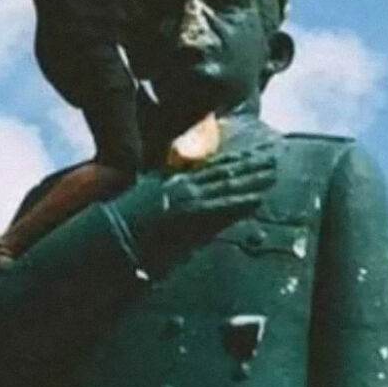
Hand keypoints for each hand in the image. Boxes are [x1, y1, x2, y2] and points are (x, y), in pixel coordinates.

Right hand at [111, 147, 276, 265]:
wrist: (113, 232)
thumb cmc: (124, 219)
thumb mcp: (145, 196)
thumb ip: (164, 189)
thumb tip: (182, 187)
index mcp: (173, 178)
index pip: (211, 166)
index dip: (234, 160)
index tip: (253, 154)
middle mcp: (183, 183)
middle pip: (224, 171)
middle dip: (251, 165)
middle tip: (274, 158)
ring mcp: (188, 198)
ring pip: (227, 184)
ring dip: (253, 179)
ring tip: (273, 174)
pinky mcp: (191, 214)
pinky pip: (221, 206)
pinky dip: (241, 201)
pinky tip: (258, 198)